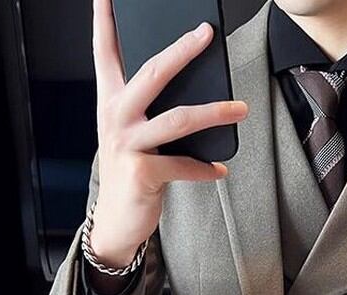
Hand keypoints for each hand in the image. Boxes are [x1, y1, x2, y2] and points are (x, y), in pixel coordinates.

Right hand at [88, 0, 248, 266]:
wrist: (115, 220)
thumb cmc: (130, 171)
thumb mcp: (132, 135)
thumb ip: (150, 110)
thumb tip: (192, 90)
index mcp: (111, 103)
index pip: (105, 53)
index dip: (105, 22)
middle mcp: (115, 118)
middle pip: (151, 74)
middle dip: (181, 51)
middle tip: (206, 33)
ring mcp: (128, 146)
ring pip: (177, 119)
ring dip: (214, 113)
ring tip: (240, 109)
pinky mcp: (143, 173)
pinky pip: (184, 165)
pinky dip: (205, 170)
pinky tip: (219, 170)